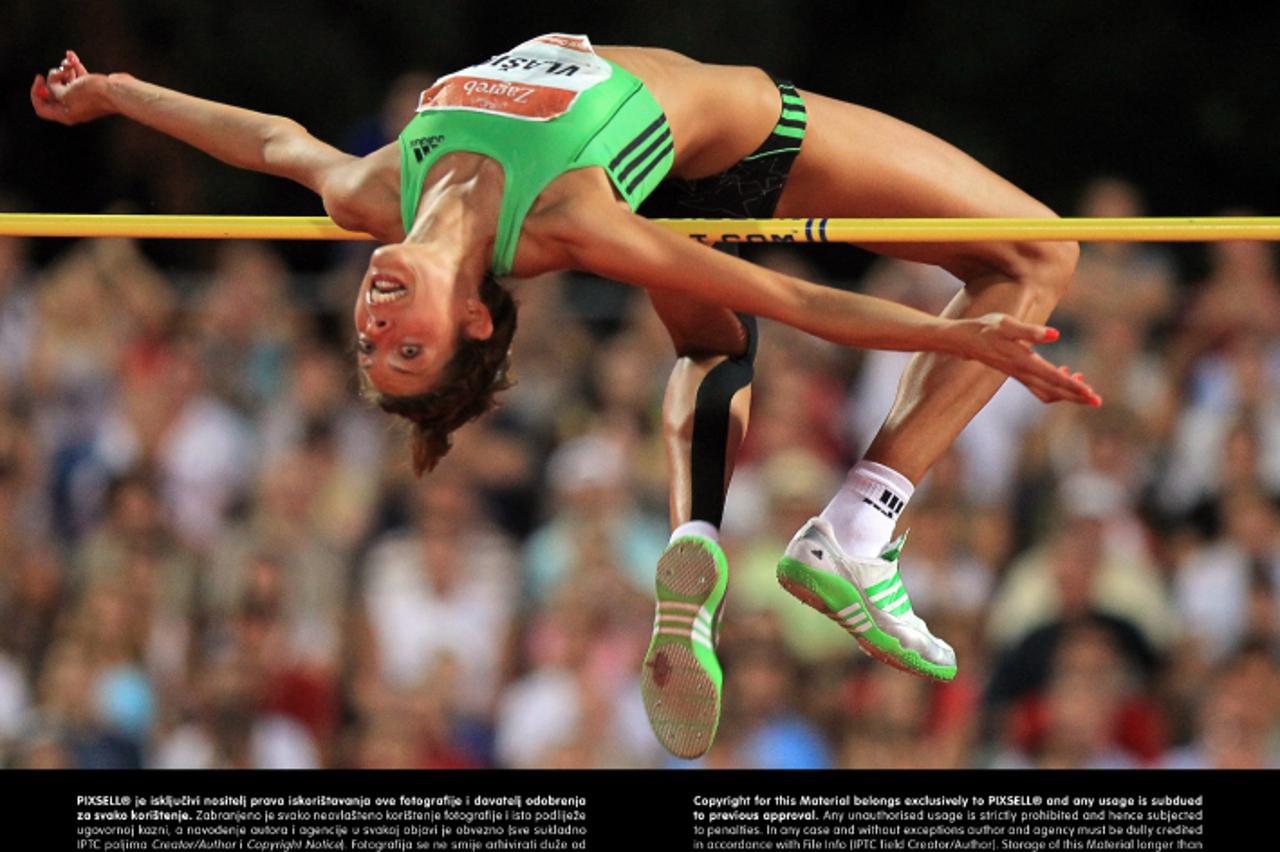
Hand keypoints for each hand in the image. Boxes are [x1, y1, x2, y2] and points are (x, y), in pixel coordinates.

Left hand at [31, 50, 113, 124]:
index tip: (40, 78)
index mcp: (65, 115)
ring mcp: (83, 99)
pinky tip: (71, 55)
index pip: (41, 108)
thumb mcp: (64, 92)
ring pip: (66, 83)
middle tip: (59, 71)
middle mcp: (73, 109)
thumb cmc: (92, 95)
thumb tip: (52, 83)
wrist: (118, 92)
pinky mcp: (92, 90)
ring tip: (67, 62)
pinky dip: (74, 67)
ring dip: (64, 70)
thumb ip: (52, 89)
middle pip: (53, 94)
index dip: (36, 93)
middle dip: (53, 78)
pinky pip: (79, 78)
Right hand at [950, 313, 1101, 405]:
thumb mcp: (1007, 324)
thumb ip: (1031, 331)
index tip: (1091, 394)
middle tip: (1097, 401)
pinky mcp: (1018, 373)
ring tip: (1086, 390)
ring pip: (1048, 392)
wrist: (963, 340)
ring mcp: (1020, 375)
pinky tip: (1065, 373)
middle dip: (1076, 397)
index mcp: (1023, 361)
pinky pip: (1040, 386)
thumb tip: (1055, 334)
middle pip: (1054, 391)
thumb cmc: (985, 328)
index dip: (1074, 386)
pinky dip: (1056, 385)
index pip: (1054, 378)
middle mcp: (1022, 372)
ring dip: (1067, 393)